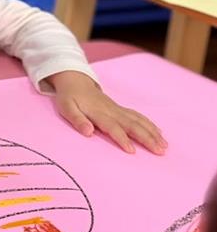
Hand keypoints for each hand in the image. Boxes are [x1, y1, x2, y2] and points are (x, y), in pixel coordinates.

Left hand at [48, 71, 165, 154]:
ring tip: (164, 146)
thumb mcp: (66, 107)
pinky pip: (138, 116)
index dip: (122, 139)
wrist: (76, 80)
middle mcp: (112, 111)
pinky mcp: (121, 109)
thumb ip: (77, 120)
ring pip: (138, 121)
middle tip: (160, 151)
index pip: (113, 127)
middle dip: (147, 138)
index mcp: (98, 113)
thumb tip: (88, 132)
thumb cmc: (69, 97)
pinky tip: (159, 133)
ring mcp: (118, 109)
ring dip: (152, 133)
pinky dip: (150, 125)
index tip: (132, 151)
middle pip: (132, 125)